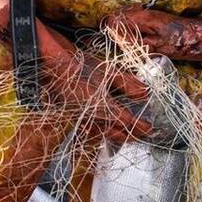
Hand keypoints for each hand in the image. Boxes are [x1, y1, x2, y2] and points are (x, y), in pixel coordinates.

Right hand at [0, 8, 150, 142]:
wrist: (51, 66)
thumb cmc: (78, 66)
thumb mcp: (107, 72)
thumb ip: (127, 84)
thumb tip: (146, 94)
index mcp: (103, 107)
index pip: (127, 122)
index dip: (141, 126)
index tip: (151, 128)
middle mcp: (92, 117)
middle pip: (116, 133)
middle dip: (132, 135)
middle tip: (143, 135)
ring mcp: (81, 118)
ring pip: (102, 134)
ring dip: (116, 136)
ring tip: (126, 136)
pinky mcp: (74, 114)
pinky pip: (90, 130)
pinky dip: (100, 133)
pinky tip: (103, 130)